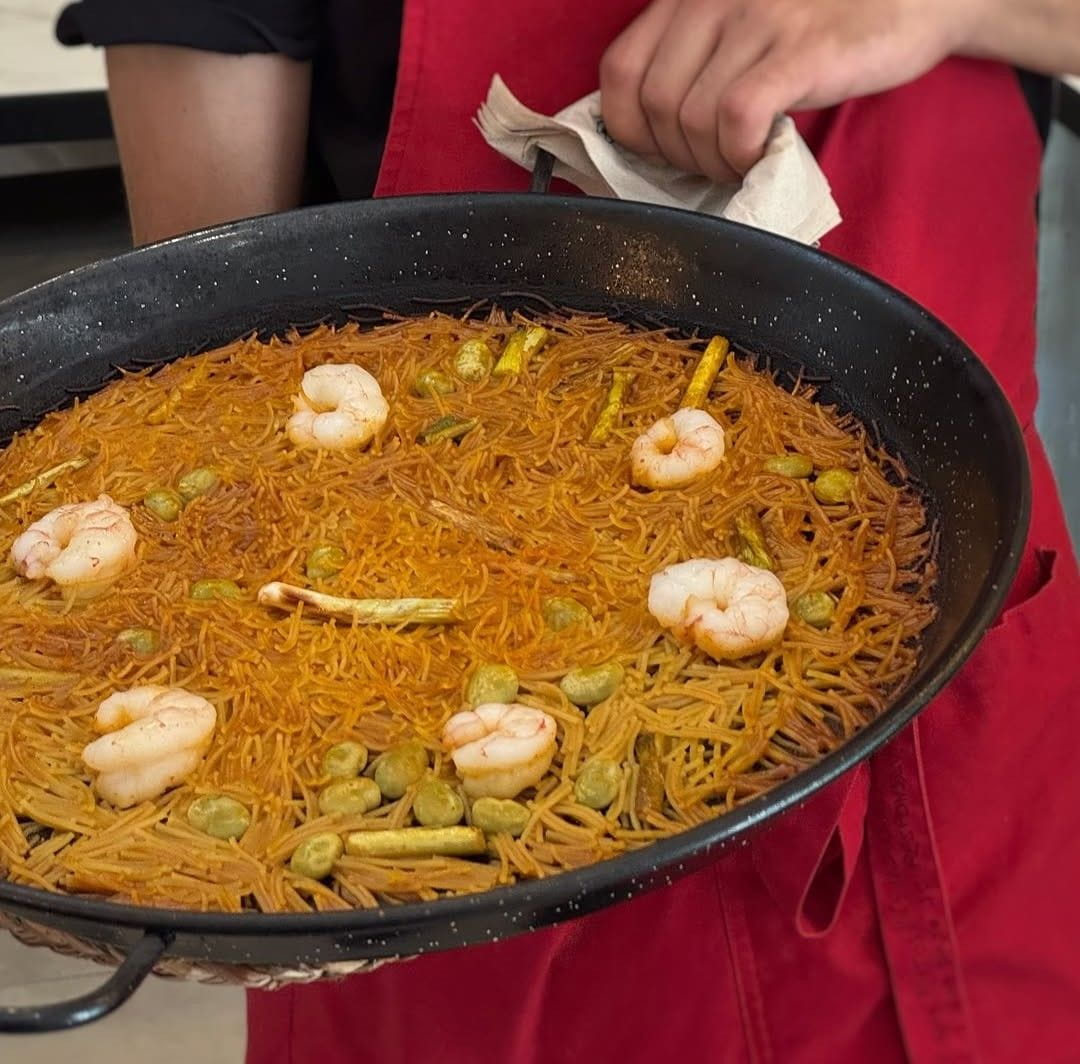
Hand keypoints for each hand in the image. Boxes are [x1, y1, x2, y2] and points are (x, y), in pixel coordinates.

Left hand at [599, 0, 979, 181]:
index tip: (664, 152)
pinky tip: (761, 156)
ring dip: (711, 162)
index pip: (619, 71)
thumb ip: (695, 58)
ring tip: (742, 163)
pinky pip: (738, 117)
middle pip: (653, 105)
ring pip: (691, 117)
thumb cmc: (826, 20)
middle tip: (715, 164)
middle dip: (676, 156)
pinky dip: (741, 154)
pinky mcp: (804, 49)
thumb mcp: (744, 24)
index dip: (629, 128)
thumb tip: (649, 132)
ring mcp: (760, 19)